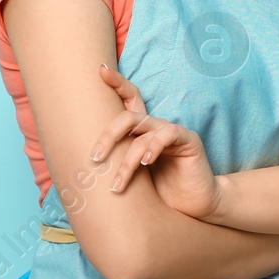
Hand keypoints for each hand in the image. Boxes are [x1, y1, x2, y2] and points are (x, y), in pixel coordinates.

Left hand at [91, 64, 219, 218]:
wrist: (194, 208)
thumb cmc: (161, 194)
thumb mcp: (133, 179)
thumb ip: (118, 166)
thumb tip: (83, 167)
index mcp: (142, 132)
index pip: (129, 100)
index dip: (117, 83)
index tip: (100, 70)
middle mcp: (155, 128)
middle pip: (128, 116)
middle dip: (107, 135)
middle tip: (94, 158)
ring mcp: (172, 132)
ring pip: (142, 132)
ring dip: (126, 160)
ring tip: (117, 185)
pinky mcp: (188, 140)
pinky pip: (167, 135)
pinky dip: (153, 147)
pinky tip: (147, 163)